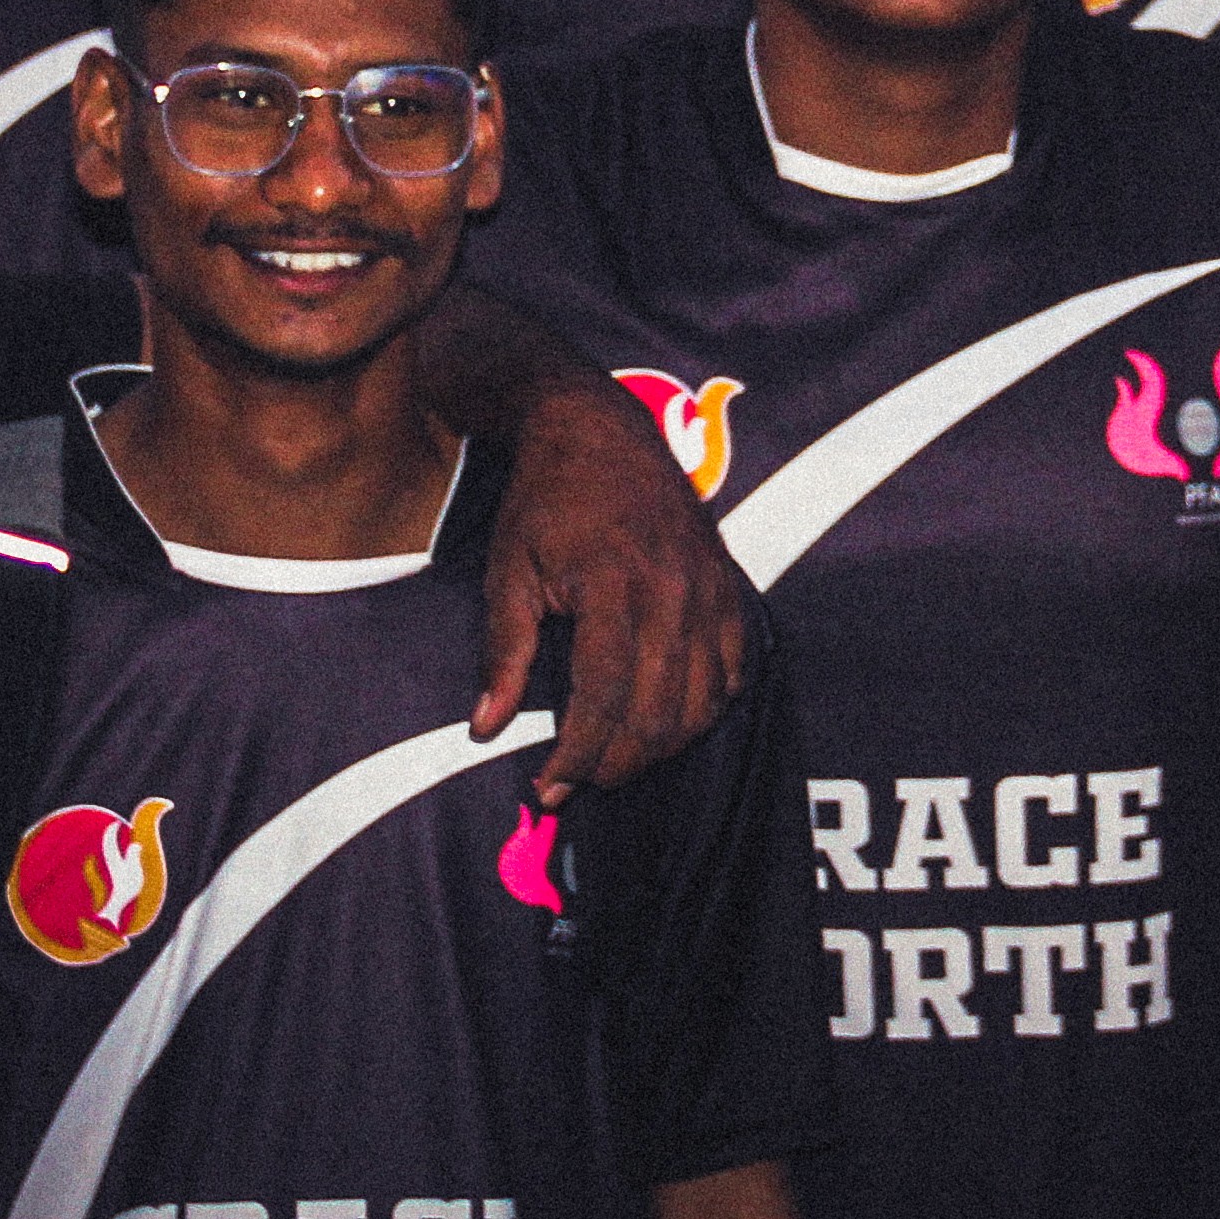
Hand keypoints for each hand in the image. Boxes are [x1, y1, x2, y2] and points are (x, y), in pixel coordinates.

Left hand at [481, 361, 751, 801]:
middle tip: (579, 781)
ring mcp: (709, 589)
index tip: (547, 788)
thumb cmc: (546, 501)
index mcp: (613, 587)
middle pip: (658, 713)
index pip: (603, 700)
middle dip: (617, 764)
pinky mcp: (729, 587)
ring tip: (619, 757)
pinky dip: (705, 709)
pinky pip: (733, 670)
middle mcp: (672, 592)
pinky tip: (669, 719)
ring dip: (662, 746)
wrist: (598, 430)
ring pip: (702, 702)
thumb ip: (504, 654)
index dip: (576, 757)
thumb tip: (487, 728)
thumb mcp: (509, 572)